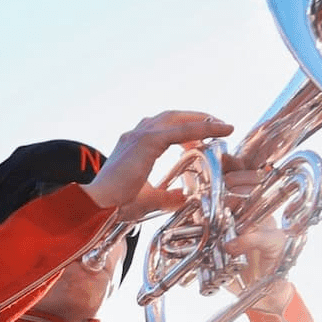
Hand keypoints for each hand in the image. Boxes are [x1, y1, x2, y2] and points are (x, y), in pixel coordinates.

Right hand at [83, 110, 234, 221]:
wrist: (98, 205)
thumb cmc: (116, 204)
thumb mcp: (149, 199)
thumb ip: (167, 196)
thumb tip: (184, 197)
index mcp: (134, 145)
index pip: (164, 128)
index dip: (186, 129)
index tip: (204, 136)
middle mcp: (136, 135)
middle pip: (172, 117)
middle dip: (197, 118)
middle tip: (219, 126)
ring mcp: (140, 135)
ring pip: (178, 119)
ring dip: (203, 120)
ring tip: (223, 126)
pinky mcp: (147, 141)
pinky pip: (183, 130)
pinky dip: (203, 128)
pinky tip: (220, 130)